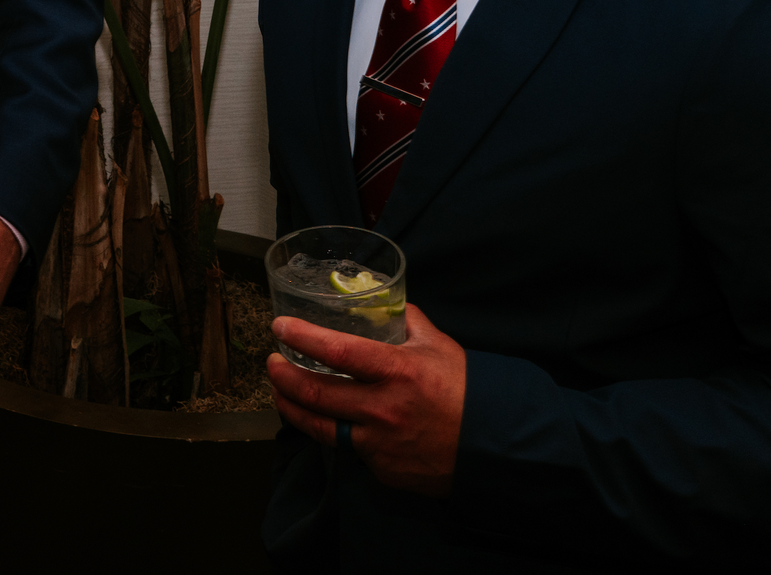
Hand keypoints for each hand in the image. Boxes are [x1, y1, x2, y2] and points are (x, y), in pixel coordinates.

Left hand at [267, 303, 465, 496]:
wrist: (497, 449)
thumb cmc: (469, 393)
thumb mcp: (440, 347)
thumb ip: (408, 322)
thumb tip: (386, 301)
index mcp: (398, 372)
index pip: (336, 351)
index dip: (301, 337)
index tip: (280, 327)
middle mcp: (384, 409)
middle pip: (315, 393)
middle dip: (282, 376)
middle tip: (273, 363)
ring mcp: (380, 443)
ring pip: (320, 426)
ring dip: (292, 407)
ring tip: (281, 392)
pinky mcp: (382, 469)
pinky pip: (349, 448)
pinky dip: (333, 431)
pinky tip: (324, 419)